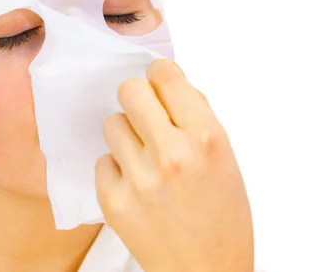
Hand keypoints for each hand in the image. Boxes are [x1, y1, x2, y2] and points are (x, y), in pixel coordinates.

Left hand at [95, 59, 253, 271]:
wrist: (205, 271)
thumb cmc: (221, 215)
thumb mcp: (226, 159)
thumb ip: (197, 116)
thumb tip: (166, 80)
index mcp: (206, 139)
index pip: (165, 76)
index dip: (159, 75)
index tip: (158, 82)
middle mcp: (171, 154)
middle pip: (129, 91)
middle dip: (137, 99)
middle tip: (145, 116)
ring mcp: (138, 178)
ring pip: (111, 123)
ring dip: (125, 135)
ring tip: (143, 158)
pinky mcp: (112, 200)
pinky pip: (102, 160)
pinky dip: (115, 168)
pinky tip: (134, 187)